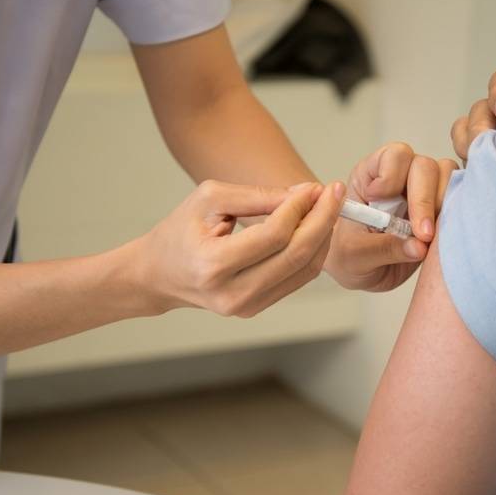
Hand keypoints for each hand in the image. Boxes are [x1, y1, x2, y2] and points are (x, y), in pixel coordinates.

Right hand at [136, 179, 344, 316]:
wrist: (160, 274)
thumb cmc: (181, 231)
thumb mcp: (209, 199)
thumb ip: (256, 196)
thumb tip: (304, 194)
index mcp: (212, 265)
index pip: (273, 235)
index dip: (300, 208)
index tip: (314, 187)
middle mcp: (232, 293)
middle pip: (296, 255)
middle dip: (322, 220)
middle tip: (334, 192)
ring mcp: (247, 306)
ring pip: (304, 270)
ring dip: (322, 235)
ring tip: (326, 207)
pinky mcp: (258, 308)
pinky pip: (298, 278)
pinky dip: (312, 251)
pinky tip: (314, 228)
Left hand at [324, 142, 458, 291]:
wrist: (361, 273)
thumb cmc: (348, 256)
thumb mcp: (354, 255)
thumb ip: (382, 248)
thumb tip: (418, 246)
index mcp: (371, 175)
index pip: (393, 156)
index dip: (391, 176)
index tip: (379, 202)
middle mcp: (402, 177)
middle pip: (425, 166)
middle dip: (423, 199)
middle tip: (421, 234)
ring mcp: (425, 191)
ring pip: (448, 178)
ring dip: (443, 206)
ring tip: (429, 238)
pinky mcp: (442, 209)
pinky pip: (461, 199)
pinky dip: (457, 215)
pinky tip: (442, 238)